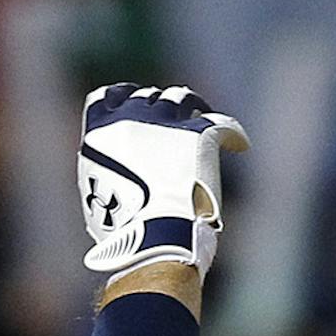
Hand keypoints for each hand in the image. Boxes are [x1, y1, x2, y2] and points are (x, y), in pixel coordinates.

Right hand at [78, 84, 249, 290]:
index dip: (123, 99)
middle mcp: (132, 119)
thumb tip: (118, 172)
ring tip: (198, 119)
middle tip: (168, 125)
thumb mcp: (97, 196)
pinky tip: (238, 145)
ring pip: (180, 98)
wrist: (152, 238)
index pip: (109, 98)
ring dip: (188, 107)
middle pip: (147, 98)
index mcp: (100, 134)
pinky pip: (222, 123)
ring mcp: (167, 122)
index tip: (133, 106)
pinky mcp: (201, 133)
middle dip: (157, 109)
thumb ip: (106, 170)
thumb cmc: (122, 230)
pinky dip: (231, 134)